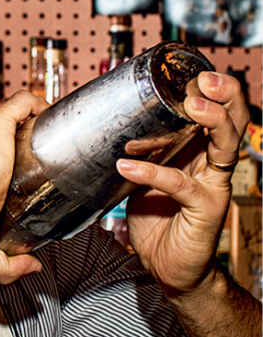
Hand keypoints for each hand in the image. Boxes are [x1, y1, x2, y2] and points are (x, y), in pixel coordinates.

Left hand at [116, 71, 248, 292]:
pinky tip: (129, 167)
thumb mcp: (142, 176)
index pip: (216, 111)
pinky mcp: (205, 209)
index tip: (185, 70)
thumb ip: (136, 151)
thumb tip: (102, 122)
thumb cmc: (156, 220)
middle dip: (223, 95)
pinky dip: (153, 172)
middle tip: (201, 81)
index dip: (208, 88)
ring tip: (192, 105)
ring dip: (211, 121)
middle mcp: (212, 164)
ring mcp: (213, 186)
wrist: (166, 267)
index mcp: (198, 150)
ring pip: (226, 145)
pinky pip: (180, 185)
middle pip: (234, 120)